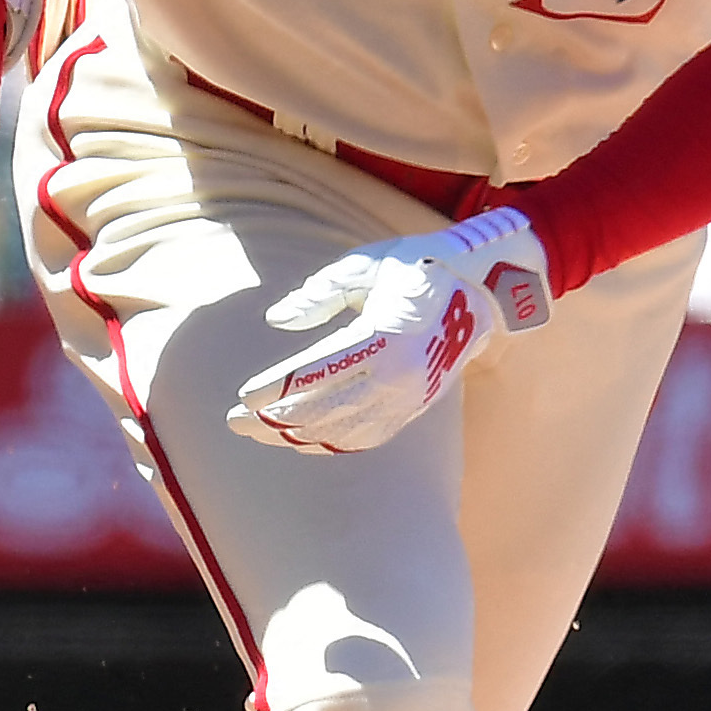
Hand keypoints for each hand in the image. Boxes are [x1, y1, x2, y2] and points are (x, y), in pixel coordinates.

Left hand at [225, 207, 552, 456]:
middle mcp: (397, 376)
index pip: (317, 372)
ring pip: (339, 431)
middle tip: (233, 422)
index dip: (276, 389)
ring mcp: (407, 398)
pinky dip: (327, 444)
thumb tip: (276, 318)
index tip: (242, 397)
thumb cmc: (412, 268)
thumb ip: (319, 293)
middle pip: (322, 409)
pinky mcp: (412, 409)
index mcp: (383, 336)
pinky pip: (363, 439)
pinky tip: (298, 440)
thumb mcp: (364, 266)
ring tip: (256, 432)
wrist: (477, 293)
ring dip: (293, 436)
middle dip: (272, 420)